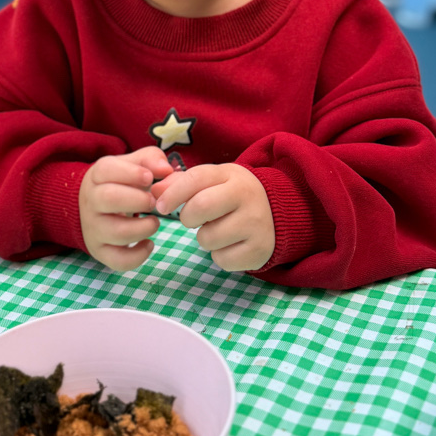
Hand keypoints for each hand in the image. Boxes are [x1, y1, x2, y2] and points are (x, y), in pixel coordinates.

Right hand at [79, 146, 173, 271]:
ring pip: (115, 232)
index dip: (132, 173)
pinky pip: (116, 260)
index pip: (107, 170)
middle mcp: (91, 201)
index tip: (150, 177)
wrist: (93, 206)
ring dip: (143, 228)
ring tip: (154, 222)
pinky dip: (137, 256)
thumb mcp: (132, 164)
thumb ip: (151, 159)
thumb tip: (167, 169)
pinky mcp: (100, 250)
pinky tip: (148, 244)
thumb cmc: (120, 181)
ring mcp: (93, 228)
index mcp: (97, 176)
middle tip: (154, 202)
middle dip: (138, 200)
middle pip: (108, 198)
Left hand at [152, 163, 274, 271]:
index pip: (196, 178)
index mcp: (231, 175)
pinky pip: (222, 260)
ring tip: (218, 230)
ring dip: (204, 238)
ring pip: (208, 238)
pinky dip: (219, 255)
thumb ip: (182, 183)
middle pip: (201, 207)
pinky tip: (231, 244)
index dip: (173, 193)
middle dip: (187, 217)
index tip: (161, 206)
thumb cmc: (233, 195)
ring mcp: (256, 223)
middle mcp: (247, 196)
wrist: (279, 211)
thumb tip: (155, 193)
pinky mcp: (260, 250)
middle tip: (192, 219)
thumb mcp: (214, 181)